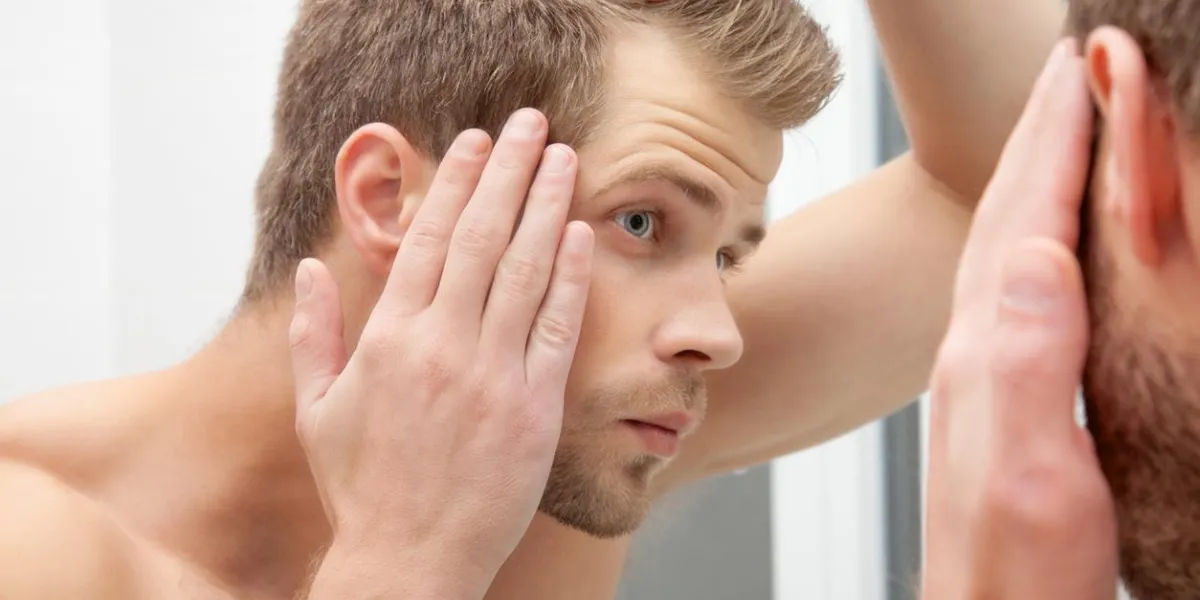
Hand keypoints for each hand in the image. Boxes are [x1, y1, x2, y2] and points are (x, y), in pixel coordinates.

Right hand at [288, 109, 593, 597]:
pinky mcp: (534, 407)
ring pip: (524, 271)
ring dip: (546, 207)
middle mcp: (442, 346)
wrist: (410, 560)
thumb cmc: (362, 488)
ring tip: (564, 158)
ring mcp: (492, 375)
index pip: (428, 239)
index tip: (475, 142)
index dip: (455, 183)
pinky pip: (557, 329)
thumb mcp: (316, 409)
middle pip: (481, 238)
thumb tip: (312, 267)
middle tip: (531, 124)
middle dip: (508, 173)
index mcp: (389, 339)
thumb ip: (314, 333)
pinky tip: (581, 235)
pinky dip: (570, 278)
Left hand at [922, 40, 1118, 599]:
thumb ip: (1028, 364)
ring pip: (1008, 250)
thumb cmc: (1014, 572)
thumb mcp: (1030, 470)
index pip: (1022, 224)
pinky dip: (1039, 242)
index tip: (1077, 72)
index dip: (1053, 144)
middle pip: (1005, 222)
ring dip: (1034, 182)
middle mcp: (975, 355)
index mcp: (986, 356)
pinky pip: (1018, 292)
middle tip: (1067, 73)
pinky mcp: (1006, 400)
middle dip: (1037, 140)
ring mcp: (986, 375)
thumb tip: (1033, 256)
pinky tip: (1049, 247)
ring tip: (1058, 134)